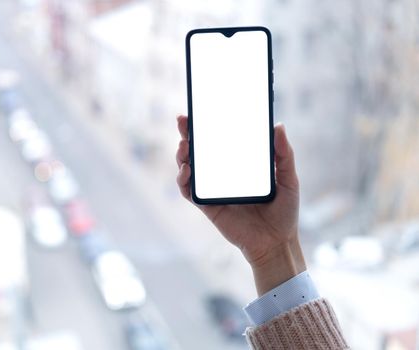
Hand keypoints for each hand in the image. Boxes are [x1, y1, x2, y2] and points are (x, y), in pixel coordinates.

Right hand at [176, 115, 305, 294]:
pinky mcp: (207, 206)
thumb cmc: (284, 211)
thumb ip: (283, 154)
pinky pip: (189, 192)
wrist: (276, 242)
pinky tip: (186, 170)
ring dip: (182, 155)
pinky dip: (183, 180)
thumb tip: (278, 125)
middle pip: (199, 152)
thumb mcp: (288, 179)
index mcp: (239, 166)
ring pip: (189, 169)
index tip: (200, 111)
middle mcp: (222, 176)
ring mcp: (213, 190)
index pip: (219, 141)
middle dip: (187, 135)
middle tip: (183, 121)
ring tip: (184, 145)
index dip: (207, 126)